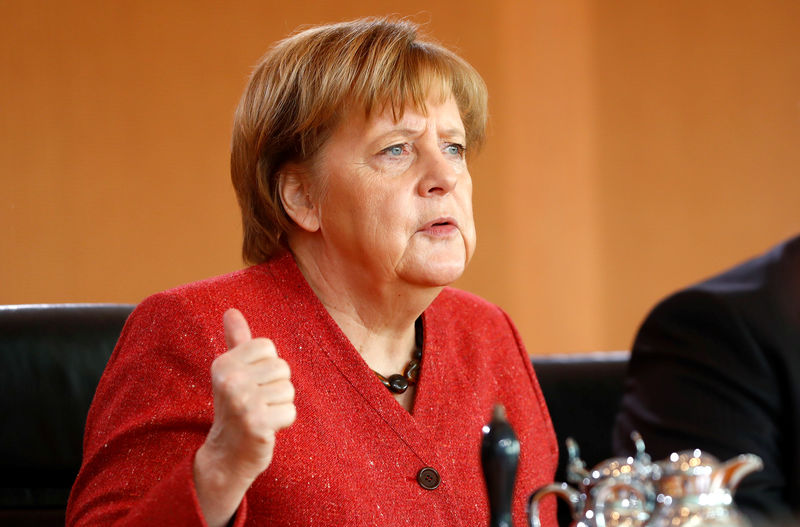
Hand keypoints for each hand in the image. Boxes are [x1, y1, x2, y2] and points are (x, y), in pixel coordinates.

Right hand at [194, 309, 295, 526]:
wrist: (226, 454)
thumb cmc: (235, 407)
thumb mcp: (232, 372)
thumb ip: (236, 341)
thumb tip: (231, 311)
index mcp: (224, 362)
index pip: (268, 347)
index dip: (266, 367)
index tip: (251, 383)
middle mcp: (230, 379)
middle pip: (282, 368)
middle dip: (275, 388)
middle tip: (255, 403)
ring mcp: (242, 401)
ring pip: (288, 390)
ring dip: (279, 406)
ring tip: (260, 415)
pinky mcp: (256, 423)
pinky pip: (290, 412)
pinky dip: (282, 422)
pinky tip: (264, 429)